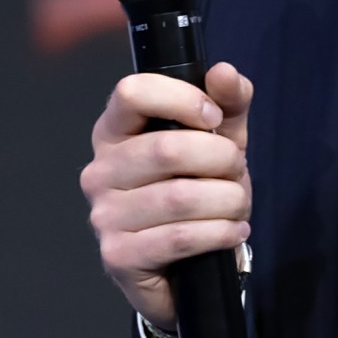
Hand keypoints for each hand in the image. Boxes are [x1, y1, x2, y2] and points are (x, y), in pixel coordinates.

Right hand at [81, 62, 252, 337]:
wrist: (187, 265)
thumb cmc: (198, 190)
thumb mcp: (219, 141)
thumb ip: (228, 103)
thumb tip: (224, 72)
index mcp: (114, 131)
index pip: (131, 93)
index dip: (181, 98)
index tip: (214, 117)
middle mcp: (99, 171)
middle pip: (166, 147)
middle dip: (220, 159)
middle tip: (237, 172)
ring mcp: (104, 216)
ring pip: (178, 196)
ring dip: (226, 200)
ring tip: (237, 205)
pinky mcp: (118, 256)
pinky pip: (180, 237)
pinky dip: (219, 232)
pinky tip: (232, 231)